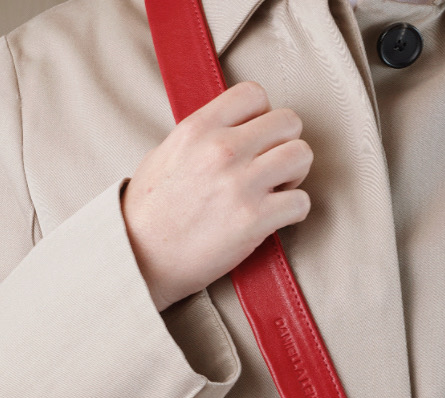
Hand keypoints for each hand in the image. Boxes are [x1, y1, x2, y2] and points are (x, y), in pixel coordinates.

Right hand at [122, 81, 312, 310]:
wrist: (143, 256)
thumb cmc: (152, 211)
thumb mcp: (166, 153)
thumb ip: (202, 136)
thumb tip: (230, 129)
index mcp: (199, 128)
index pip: (254, 94)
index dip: (263, 116)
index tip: (256, 138)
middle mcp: (222, 149)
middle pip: (288, 122)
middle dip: (286, 144)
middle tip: (272, 167)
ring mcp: (240, 184)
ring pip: (302, 155)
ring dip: (295, 174)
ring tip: (276, 190)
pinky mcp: (255, 219)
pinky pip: (301, 202)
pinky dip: (296, 210)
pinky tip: (277, 217)